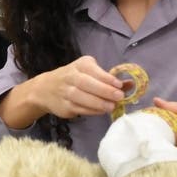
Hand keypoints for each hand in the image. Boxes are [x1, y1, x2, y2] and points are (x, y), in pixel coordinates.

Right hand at [0, 55, 124, 128]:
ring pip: (81, 97)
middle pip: (86, 83)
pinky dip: (92, 111)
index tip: (119, 85)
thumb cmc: (74, 78)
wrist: (45, 89)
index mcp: (80, 65)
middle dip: (103, 90)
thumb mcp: (90, 73)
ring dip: (98, 103)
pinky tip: (101, 111)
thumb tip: (131, 85)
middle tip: (119, 97)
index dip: (106, 78)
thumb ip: (110, 79)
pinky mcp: (63, 106)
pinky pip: (79, 109)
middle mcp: (70, 76)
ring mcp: (65, 92)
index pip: (92, 70)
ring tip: (111, 106)